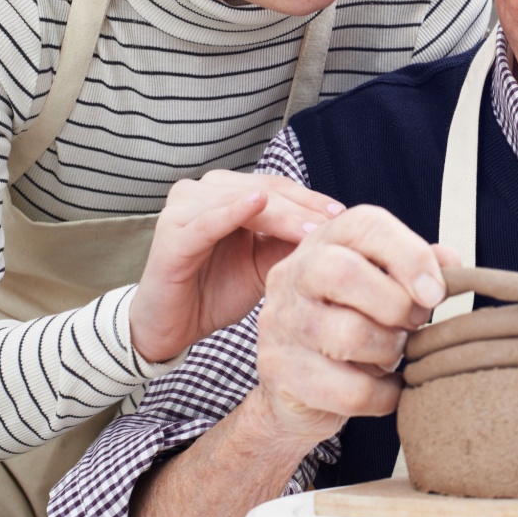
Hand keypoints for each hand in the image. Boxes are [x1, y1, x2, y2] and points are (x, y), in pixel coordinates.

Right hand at [130, 171, 344, 362]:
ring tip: (313, 228)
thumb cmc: (216, 292)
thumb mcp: (264, 266)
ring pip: (242, 200)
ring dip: (280, 213)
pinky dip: (231, 211)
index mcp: (229, 194)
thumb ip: (290, 244)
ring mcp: (184, 208)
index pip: (280, 189)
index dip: (312, 200)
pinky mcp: (171, 233)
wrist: (171, 327)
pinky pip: (206, 219)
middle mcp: (205, 192)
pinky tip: (257, 204)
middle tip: (337, 222)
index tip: (346, 215)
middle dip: (303, 207)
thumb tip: (337, 231)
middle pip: (266, 190)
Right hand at [255, 205, 455, 439]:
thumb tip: (450, 263)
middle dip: (396, 303)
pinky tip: (386, 387)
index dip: (409, 254)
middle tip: (414, 323)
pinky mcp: (280, 371)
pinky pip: (350, 389)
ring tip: (394, 353)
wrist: (299, 387)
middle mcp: (293, 274)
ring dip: (390, 350)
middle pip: (344, 272)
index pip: (364, 225)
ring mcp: (280, 322)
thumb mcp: (385, 286)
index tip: (436, 291)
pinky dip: (383, 394)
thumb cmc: (351, 324)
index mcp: (325, 242)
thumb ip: (419, 266)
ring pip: (349, 334)